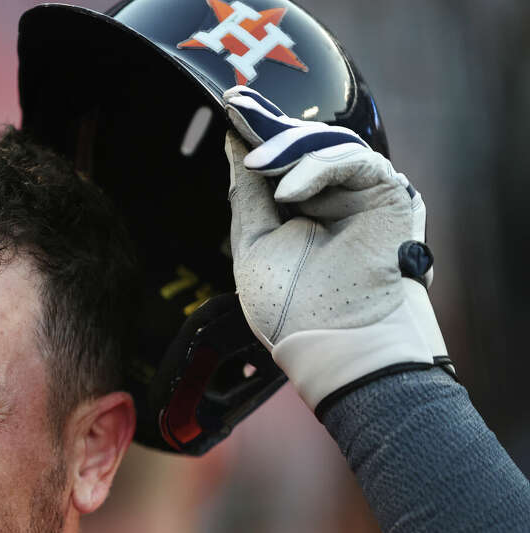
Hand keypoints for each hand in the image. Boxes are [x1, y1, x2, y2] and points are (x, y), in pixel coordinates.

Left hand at [222, 85, 452, 414]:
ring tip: (258, 163)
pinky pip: (354, 161)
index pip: (279, 157)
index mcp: (301, 206)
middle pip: (303, 144)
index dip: (257, 129)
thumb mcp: (253, 241)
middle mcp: (332, 195)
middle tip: (238, 108)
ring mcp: (360, 193)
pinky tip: (288, 192)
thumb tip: (234, 140)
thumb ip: (247, 193)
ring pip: (327, 146)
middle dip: (268, 126)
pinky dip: (318, 168)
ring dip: (287, 148)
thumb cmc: (291, 306)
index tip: (230, 104)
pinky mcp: (387, 195)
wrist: (328, 341)